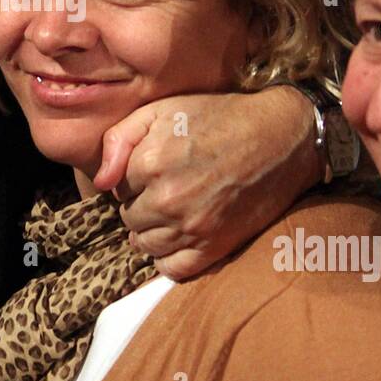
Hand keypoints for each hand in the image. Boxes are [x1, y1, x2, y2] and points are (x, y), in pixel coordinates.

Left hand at [92, 86, 320, 279]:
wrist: (280, 136)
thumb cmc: (217, 117)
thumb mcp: (161, 111)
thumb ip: (119, 140)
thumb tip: (101, 183)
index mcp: (150, 163)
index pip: (116, 189)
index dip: (131, 178)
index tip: (152, 168)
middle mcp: (168, 199)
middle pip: (129, 218)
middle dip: (141, 204)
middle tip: (166, 187)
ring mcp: (192, 227)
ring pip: (145, 245)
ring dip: (152, 230)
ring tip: (173, 209)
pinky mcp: (214, 247)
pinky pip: (172, 269)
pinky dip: (169, 258)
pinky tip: (179, 236)